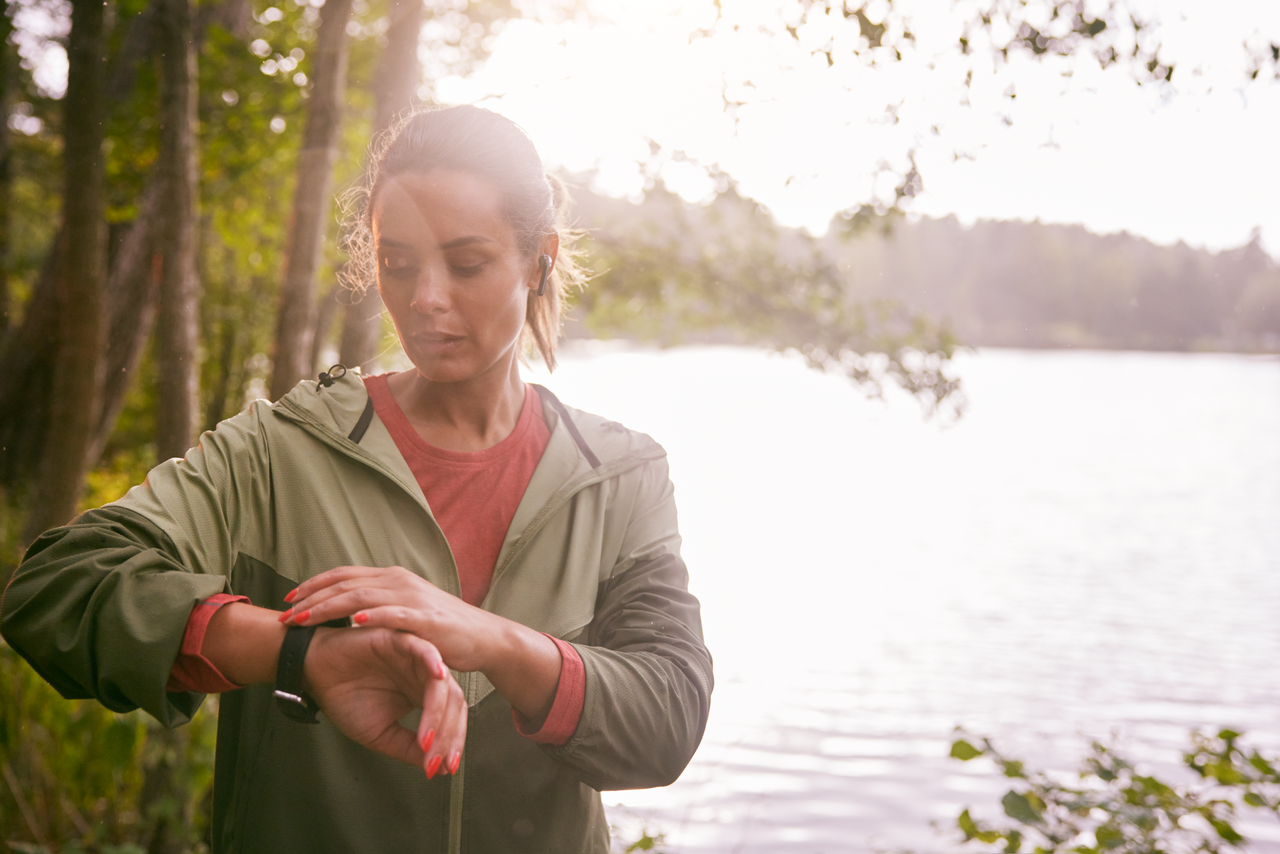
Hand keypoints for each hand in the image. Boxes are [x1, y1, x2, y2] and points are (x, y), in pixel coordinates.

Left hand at [283, 565, 495, 671]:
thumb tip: (347, 611)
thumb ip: (380, 605)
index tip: (288, 598)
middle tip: (283, 613)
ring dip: (327, 608)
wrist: (483, 637)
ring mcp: (412, 598)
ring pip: (361, 598)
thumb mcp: (406, 609)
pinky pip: (394, 615)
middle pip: (345, 584)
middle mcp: (399, 581)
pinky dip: (372, 616)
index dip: (314, 584)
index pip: (344, 575)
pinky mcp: (426, 619)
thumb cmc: (442, 628)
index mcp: (392, 578)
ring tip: (302, 619)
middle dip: (310, 598)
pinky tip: (352, 622)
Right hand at [303, 625, 466, 778]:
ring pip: (443, 683)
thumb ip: (408, 747)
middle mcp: (424, 677)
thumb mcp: (381, 733)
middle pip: (454, 702)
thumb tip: (438, 768)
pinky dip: (433, 662)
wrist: (314, 673)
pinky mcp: (401, 640)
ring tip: (426, 739)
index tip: (445, 768)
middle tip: (437, 758)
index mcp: (423, 696)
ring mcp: (416, 659)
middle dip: (449, 733)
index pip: (451, 718)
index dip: (451, 742)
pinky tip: (437, 678)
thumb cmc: (345, 698)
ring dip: (439, 713)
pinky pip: (424, 649)